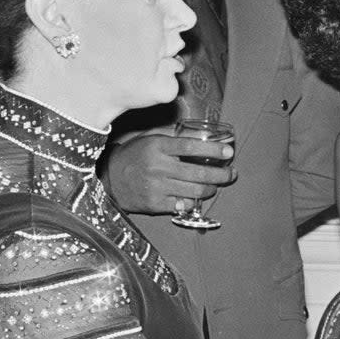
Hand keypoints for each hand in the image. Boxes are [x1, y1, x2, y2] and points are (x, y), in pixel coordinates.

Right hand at [105, 133, 234, 214]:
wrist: (108, 179)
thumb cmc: (134, 155)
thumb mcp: (150, 138)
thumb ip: (174, 134)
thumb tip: (204, 133)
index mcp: (157, 147)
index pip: (191, 147)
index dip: (213, 150)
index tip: (229, 152)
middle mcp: (158, 167)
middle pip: (198, 173)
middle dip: (221, 174)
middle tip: (231, 173)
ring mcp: (156, 188)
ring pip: (195, 191)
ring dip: (211, 189)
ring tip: (216, 185)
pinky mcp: (155, 205)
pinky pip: (184, 205)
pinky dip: (195, 201)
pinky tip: (198, 196)